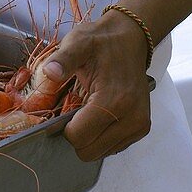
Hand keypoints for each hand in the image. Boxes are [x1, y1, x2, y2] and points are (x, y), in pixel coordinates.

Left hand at [42, 9, 151, 161]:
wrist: (130, 38)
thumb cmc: (102, 42)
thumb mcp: (78, 43)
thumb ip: (62, 59)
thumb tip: (50, 72)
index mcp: (114, 100)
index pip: (79, 137)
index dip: (63, 127)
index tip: (64, 108)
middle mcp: (132, 118)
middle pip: (89, 151)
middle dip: (76, 135)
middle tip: (75, 109)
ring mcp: (139, 125)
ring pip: (101, 153)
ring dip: (90, 137)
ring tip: (89, 109)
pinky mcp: (142, 128)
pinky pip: (113, 146)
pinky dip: (102, 136)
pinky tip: (100, 114)